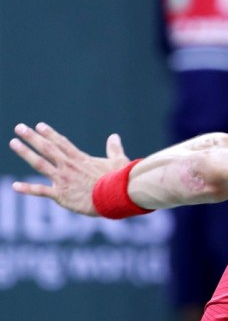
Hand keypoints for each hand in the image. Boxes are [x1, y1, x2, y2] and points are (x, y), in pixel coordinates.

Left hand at [9, 123, 129, 215]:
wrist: (116, 195)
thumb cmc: (120, 179)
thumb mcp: (118, 160)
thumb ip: (114, 148)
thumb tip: (114, 136)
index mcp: (81, 159)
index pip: (62, 143)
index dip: (49, 134)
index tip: (39, 125)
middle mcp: (69, 166)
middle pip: (47, 148)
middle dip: (32, 137)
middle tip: (19, 128)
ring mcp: (63, 179)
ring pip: (40, 163)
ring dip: (26, 152)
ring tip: (13, 143)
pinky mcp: (61, 195)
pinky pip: (41, 191)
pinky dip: (27, 189)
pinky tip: (14, 186)